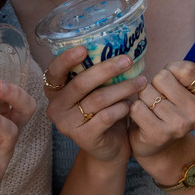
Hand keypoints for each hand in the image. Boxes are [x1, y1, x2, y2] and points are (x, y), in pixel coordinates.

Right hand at [42, 46, 145, 163]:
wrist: (109, 147)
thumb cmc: (102, 111)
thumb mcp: (96, 90)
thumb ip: (96, 74)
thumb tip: (118, 47)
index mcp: (55, 91)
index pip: (54, 71)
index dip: (66, 59)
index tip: (84, 48)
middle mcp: (56, 107)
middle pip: (80, 83)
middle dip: (106, 69)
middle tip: (127, 60)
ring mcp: (67, 124)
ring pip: (97, 99)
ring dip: (122, 88)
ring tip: (140, 82)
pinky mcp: (83, 138)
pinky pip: (105, 117)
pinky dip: (121, 108)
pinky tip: (131, 105)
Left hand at [128, 52, 194, 163]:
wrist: (157, 145)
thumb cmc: (170, 110)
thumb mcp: (185, 90)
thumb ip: (194, 70)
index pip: (186, 68)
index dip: (172, 71)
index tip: (171, 82)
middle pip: (163, 77)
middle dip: (155, 84)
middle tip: (158, 97)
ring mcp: (180, 125)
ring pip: (147, 92)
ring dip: (143, 97)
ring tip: (150, 107)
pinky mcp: (159, 134)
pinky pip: (137, 107)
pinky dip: (134, 109)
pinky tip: (141, 116)